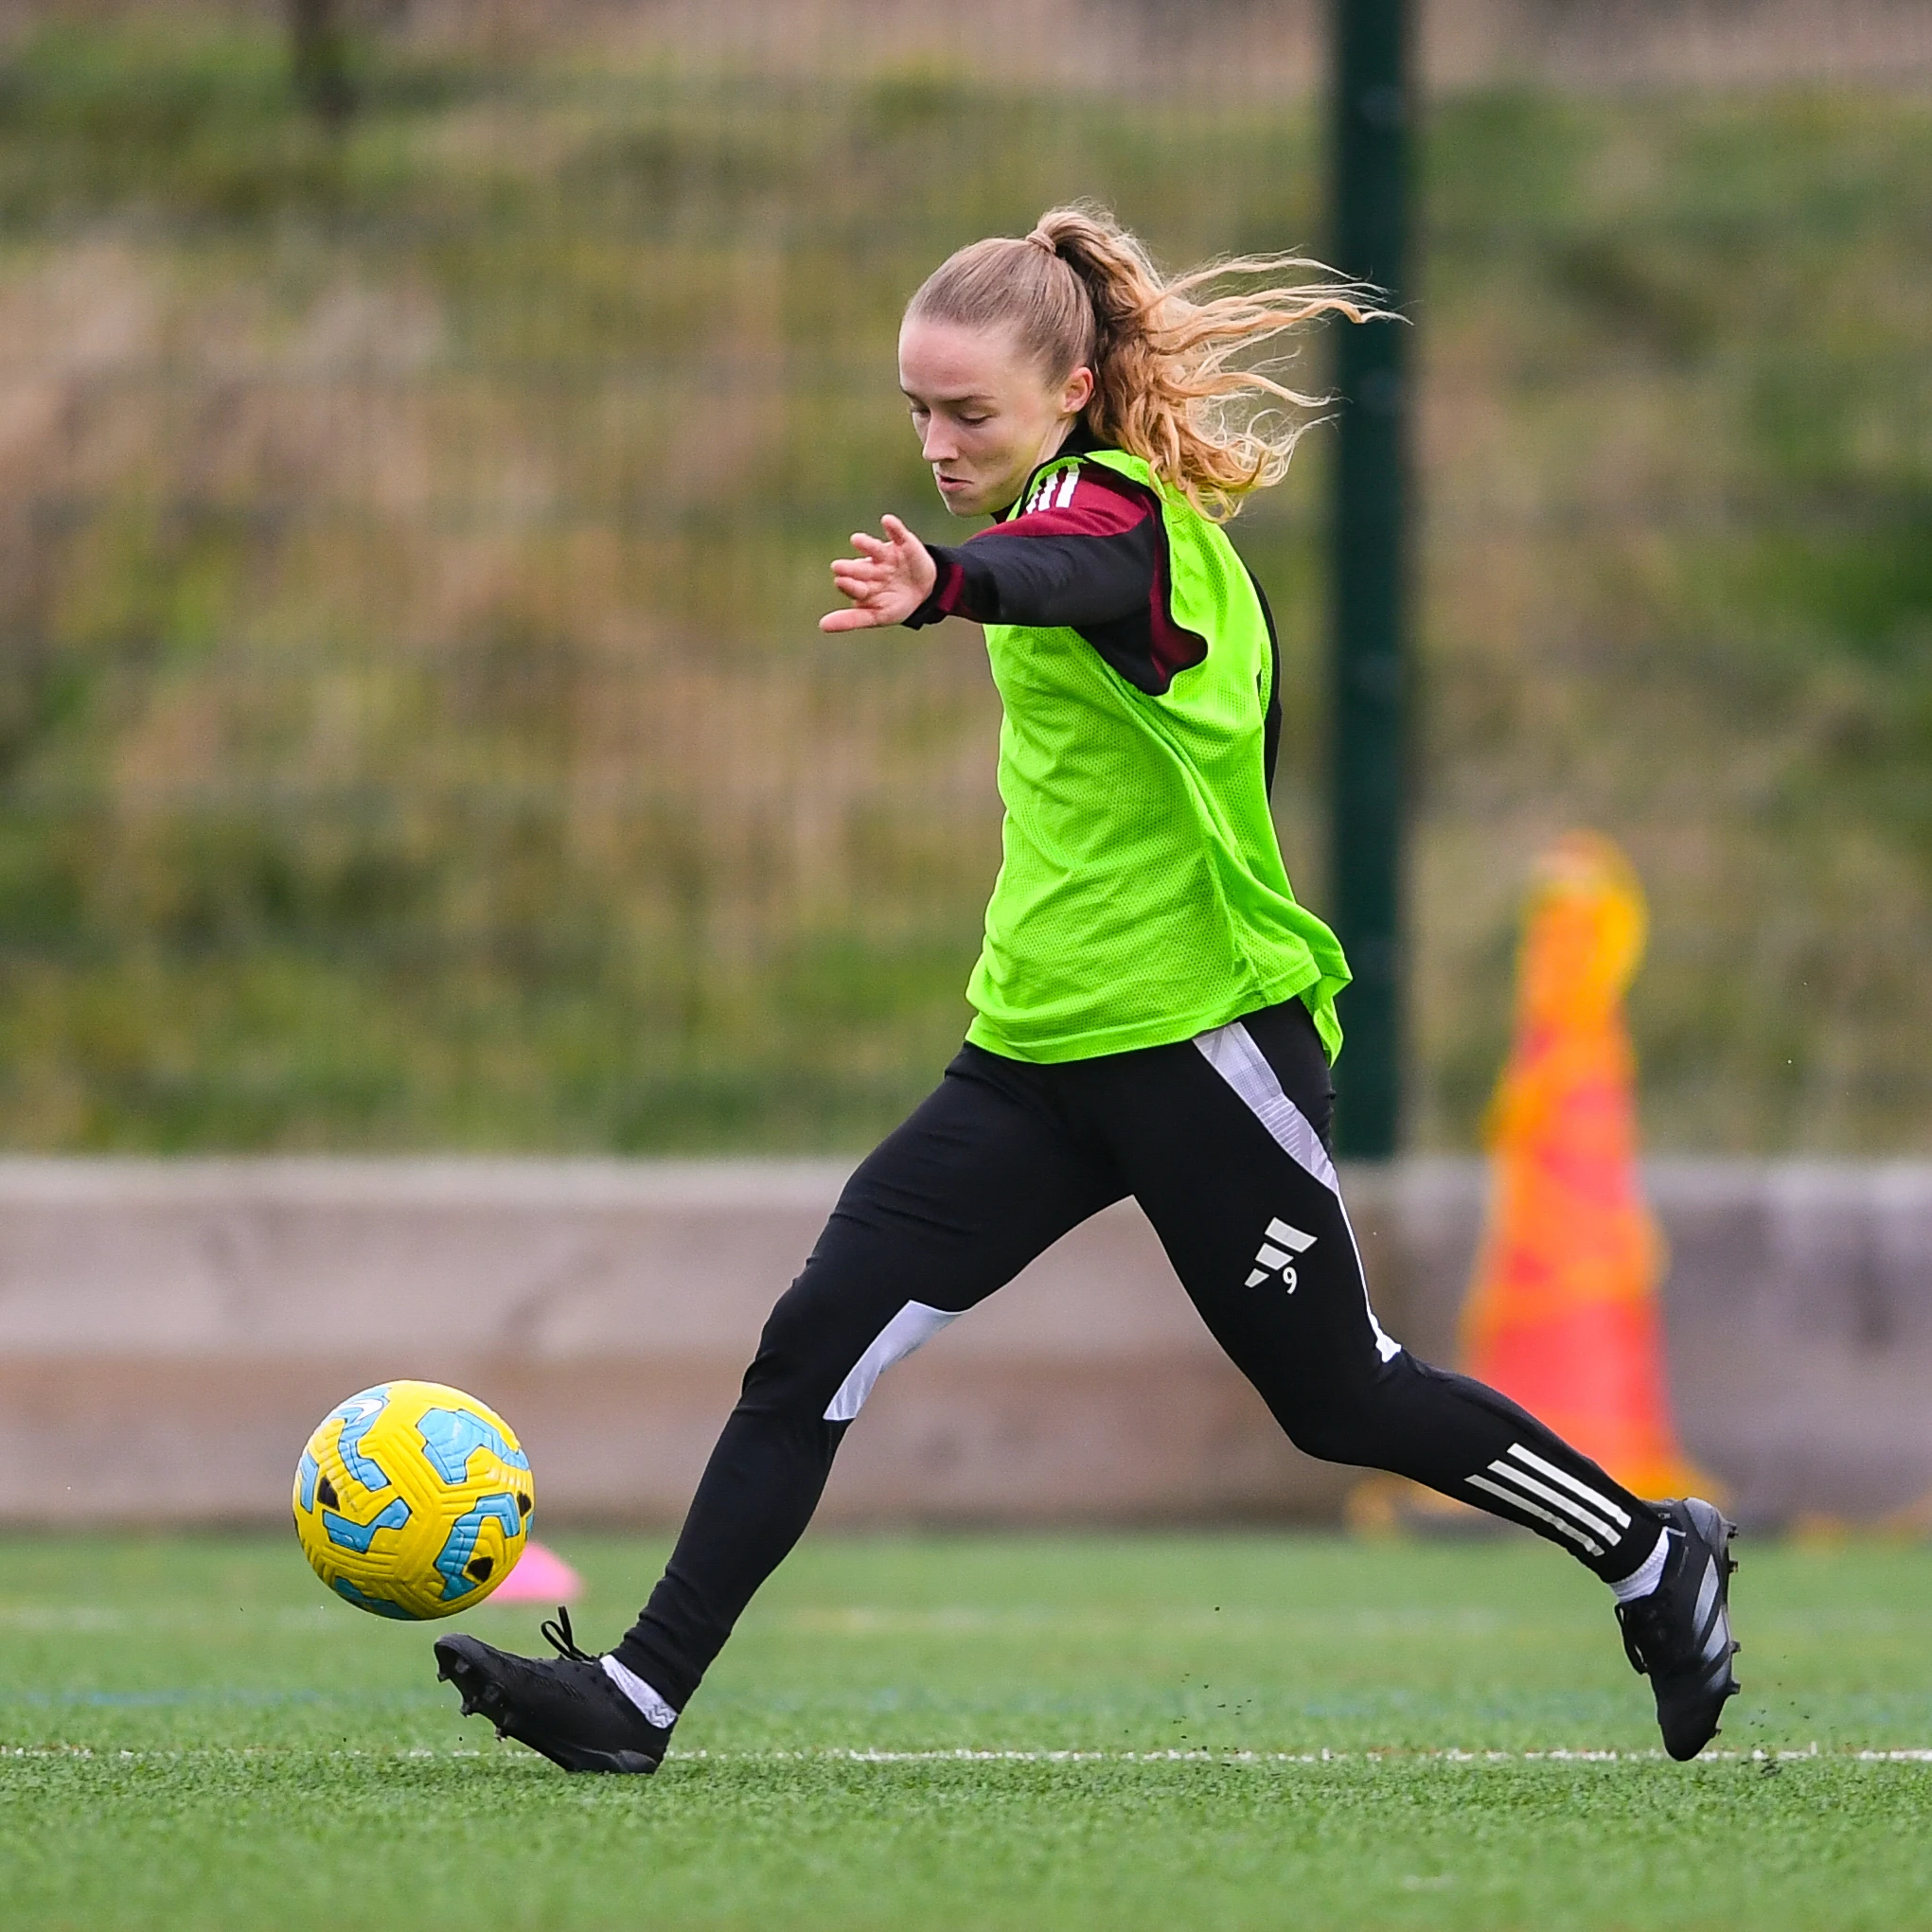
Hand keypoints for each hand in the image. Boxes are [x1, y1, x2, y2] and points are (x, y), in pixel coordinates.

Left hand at [820, 515, 937, 631]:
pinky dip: (893, 527)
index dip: (848, 586)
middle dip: (851, 568)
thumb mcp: (876, 617)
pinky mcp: (902, 543)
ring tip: (856, 540)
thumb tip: (822, 626)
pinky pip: (897, 533)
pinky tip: (887, 521)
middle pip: (860, 568)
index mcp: (862, 585)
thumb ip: (850, 620)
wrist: (925, 591)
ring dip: (866, 544)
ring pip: (873, 549)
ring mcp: (885, 555)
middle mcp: (870, 568)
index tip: (840, 584)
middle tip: (837, 567)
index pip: (852, 586)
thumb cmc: (895, 605)